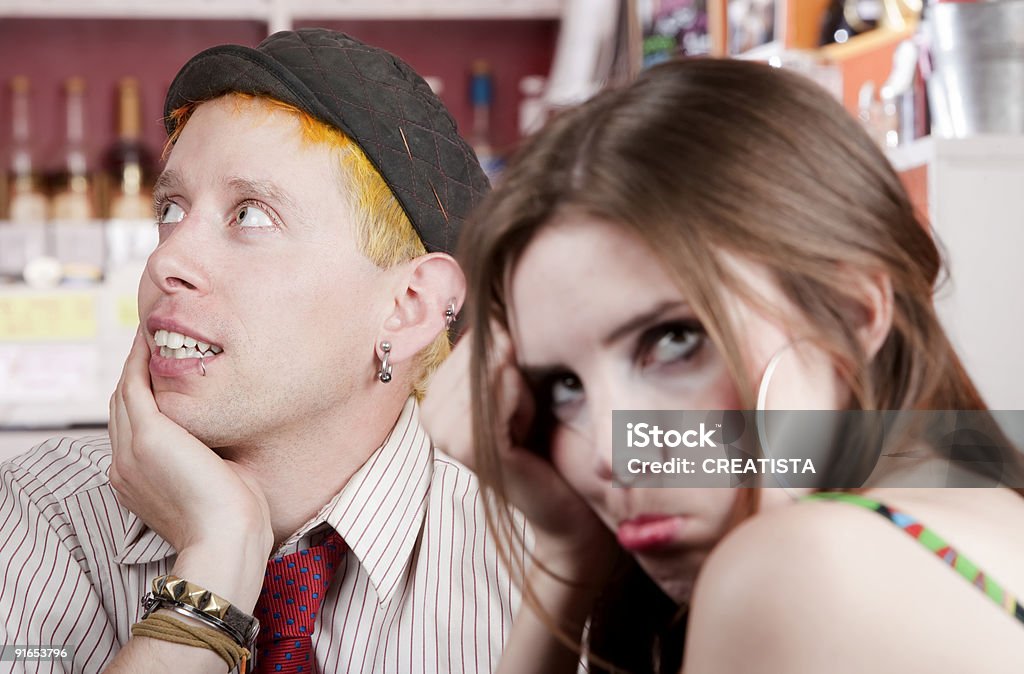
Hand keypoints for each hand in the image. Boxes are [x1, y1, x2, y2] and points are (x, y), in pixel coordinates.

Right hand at [109, 329, 272, 607]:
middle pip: (124, 405)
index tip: (161, 372)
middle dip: (136, 372)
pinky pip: (134, 384)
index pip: (133, 428)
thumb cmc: (233, 520)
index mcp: (137, 479)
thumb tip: (226, 436)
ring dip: (137, 360)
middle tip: (155, 340)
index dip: (144, 398)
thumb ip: (207, 456)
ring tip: (153, 332)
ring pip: (125, 392)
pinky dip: (139, 360)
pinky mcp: (146, 435)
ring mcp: (131, 450)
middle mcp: (125, 464)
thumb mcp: (213, 482)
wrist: (227, 539)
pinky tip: (150, 339)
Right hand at [422, 327, 615, 577]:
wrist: (566, 501)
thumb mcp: (521, 385)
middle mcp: (431, 414)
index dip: (508, 352)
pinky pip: (492, 399)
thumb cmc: (548, 438)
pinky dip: (518, 400)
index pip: (472, 338)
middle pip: (477, 353)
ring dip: (520, 387)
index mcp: (437, 395)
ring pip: (485, 373)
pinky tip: (529, 420)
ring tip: (531, 418)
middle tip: (531, 409)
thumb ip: (501, 349)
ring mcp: (445, 434)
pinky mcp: (470, 449)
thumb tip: (497, 300)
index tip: (525, 389)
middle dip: (513, 369)